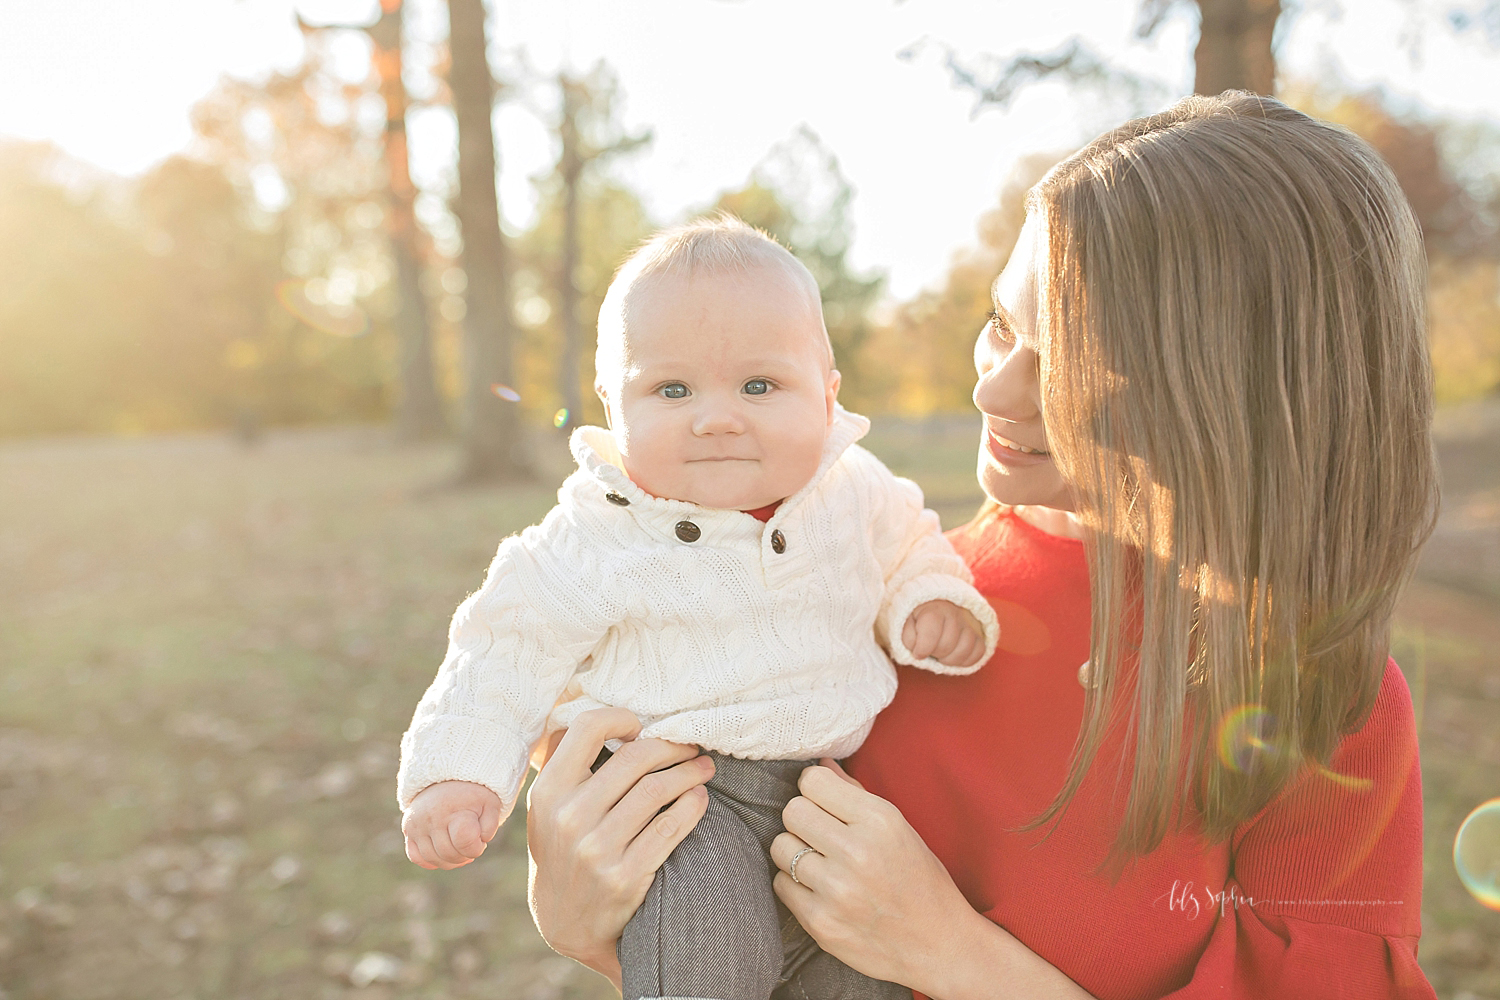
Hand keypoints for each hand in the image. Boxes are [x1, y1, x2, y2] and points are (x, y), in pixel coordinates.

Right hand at [402, 780, 501, 869]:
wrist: (447, 777)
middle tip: (472, 843)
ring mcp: (416, 824)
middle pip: (449, 854)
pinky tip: (444, 853)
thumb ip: (490, 826)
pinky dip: (431, 861)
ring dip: (451, 861)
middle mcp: (430, 817)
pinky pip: (416, 857)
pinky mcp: (408, 829)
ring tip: (461, 848)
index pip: (464, 842)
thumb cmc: (473, 794)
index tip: (481, 839)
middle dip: (465, 855)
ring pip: (433, 859)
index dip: (477, 847)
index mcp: (452, 808)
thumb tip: (479, 843)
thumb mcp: (490, 804)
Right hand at [525, 708, 713, 986]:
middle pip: (635, 757)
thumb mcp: (546, 807)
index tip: (640, 725)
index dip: (619, 717)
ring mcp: (597, 849)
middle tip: (691, 746)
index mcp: (547, 792)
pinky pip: (670, 827)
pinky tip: (699, 798)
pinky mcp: (625, 876)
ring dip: (690, 772)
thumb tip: (597, 715)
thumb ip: (564, 761)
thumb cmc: (562, 848)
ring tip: (703, 768)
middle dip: (672, 745)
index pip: (586, 728)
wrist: (565, 922)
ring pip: (658, 789)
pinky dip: (692, 805)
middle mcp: (569, 817)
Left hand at [773, 762, 1096, 998]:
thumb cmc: (920, 880)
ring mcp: (837, 891)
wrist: (938, 945)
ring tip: (820, 862)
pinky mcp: (821, 923)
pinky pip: (781, 884)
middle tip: (820, 834)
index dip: (815, 790)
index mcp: (879, 821)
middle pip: (792, 811)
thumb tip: (819, 764)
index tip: (824, 802)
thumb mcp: (899, 828)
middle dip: (802, 819)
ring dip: (794, 851)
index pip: (812, 782)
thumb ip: (855, 793)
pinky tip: (820, 889)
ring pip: (780, 846)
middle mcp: (857, 852)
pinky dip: (795, 885)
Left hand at [903, 600, 985, 666]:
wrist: (938, 604)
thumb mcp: (907, 622)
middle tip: (930, 649)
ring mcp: (969, 624)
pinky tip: (954, 655)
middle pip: (946, 646)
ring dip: (950, 659)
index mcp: (934, 610)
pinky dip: (966, 660)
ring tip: (942, 654)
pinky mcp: (980, 634)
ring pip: (964, 650)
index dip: (922, 649)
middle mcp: (955, 614)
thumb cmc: (920, 617)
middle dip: (935, 653)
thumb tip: (918, 651)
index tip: (918, 653)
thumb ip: (908, 636)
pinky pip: (978, 653)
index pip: (931, 634)